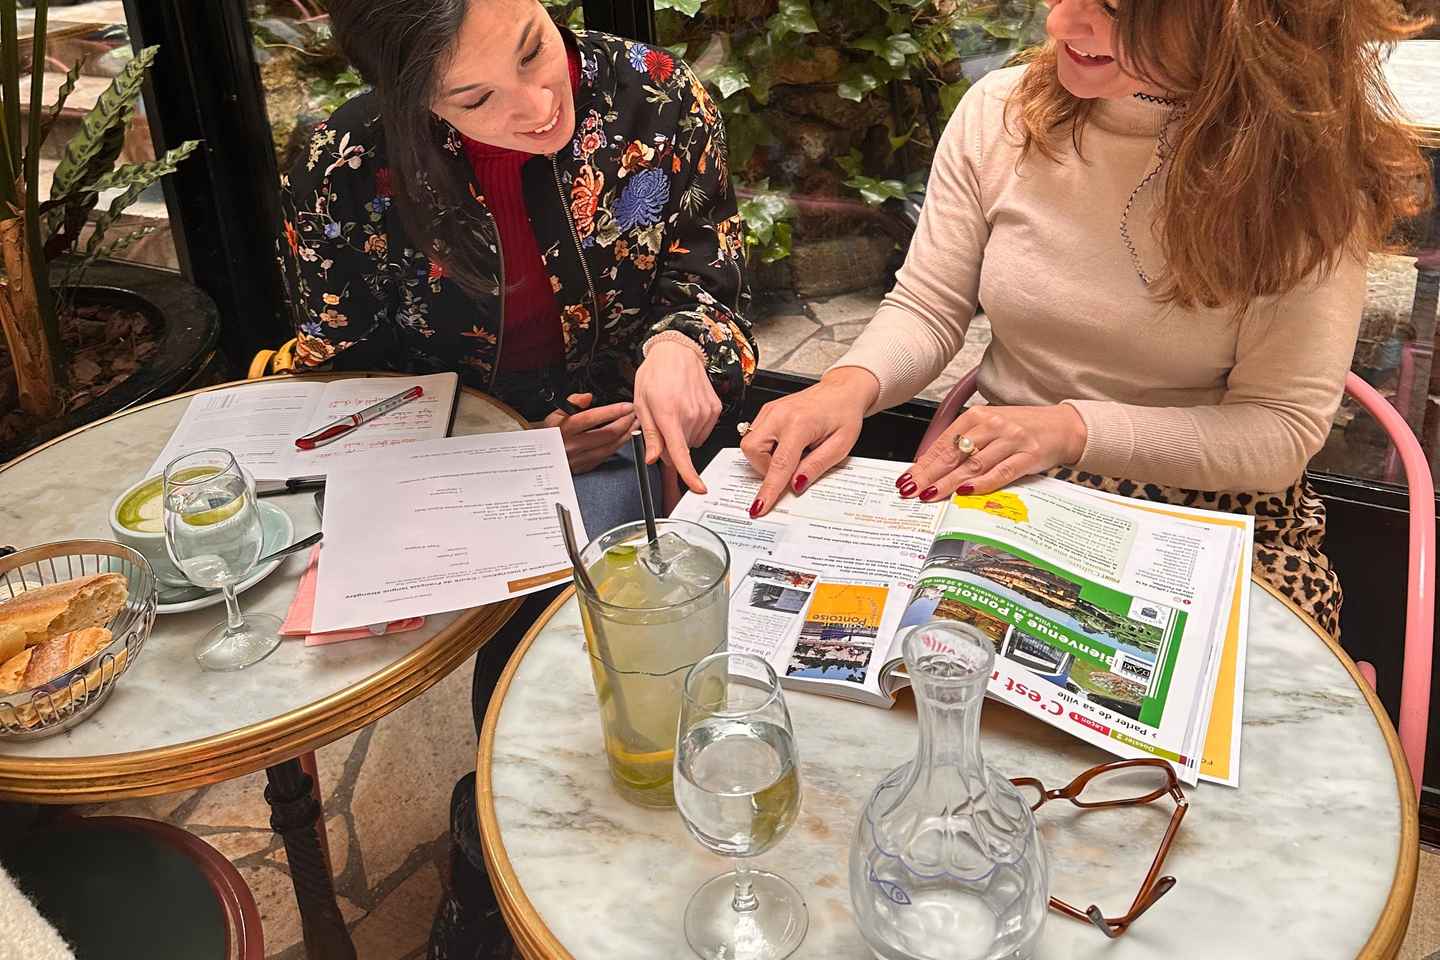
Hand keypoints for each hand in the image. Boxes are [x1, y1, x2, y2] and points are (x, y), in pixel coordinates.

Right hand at [543, 393, 636, 474]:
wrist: (540, 454)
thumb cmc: (550, 432)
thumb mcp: (555, 413)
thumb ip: (572, 402)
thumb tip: (587, 397)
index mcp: (565, 428)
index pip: (592, 417)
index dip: (612, 411)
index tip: (626, 406)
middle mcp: (572, 445)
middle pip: (606, 434)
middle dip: (625, 422)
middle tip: (634, 414)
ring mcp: (579, 458)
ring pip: (610, 447)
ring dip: (626, 435)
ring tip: (634, 425)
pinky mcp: (584, 467)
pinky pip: (605, 457)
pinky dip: (617, 446)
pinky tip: (624, 438)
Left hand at [633, 339, 722, 492]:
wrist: (677, 351)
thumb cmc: (656, 374)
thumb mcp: (642, 404)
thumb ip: (650, 435)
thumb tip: (653, 459)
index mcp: (668, 414)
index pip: (680, 453)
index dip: (689, 475)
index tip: (698, 488)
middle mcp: (690, 414)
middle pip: (682, 449)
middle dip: (671, 444)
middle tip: (662, 422)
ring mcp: (706, 411)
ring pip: (693, 440)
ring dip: (683, 434)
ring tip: (675, 410)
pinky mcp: (715, 408)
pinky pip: (704, 430)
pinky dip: (694, 426)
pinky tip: (688, 408)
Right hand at [739, 366, 878, 516]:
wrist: (842, 391)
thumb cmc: (844, 413)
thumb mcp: (840, 446)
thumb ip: (816, 466)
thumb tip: (796, 484)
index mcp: (800, 423)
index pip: (779, 463)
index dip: (769, 488)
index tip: (759, 506)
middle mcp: (780, 414)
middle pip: (752, 450)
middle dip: (765, 468)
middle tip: (789, 468)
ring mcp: (771, 410)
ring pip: (750, 444)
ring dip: (766, 458)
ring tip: (792, 453)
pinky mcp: (767, 411)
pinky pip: (755, 436)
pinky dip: (767, 448)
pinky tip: (786, 444)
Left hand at [897, 404, 1086, 500]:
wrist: (1063, 426)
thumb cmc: (1023, 429)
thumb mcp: (990, 427)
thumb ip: (965, 443)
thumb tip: (933, 466)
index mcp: (978, 416)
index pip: (943, 442)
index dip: (923, 463)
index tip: (907, 478)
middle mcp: (993, 425)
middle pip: (954, 454)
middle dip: (929, 475)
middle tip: (911, 490)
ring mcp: (1011, 440)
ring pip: (973, 464)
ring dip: (949, 482)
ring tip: (931, 495)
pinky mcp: (1028, 456)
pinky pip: (1000, 472)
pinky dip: (981, 484)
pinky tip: (965, 492)